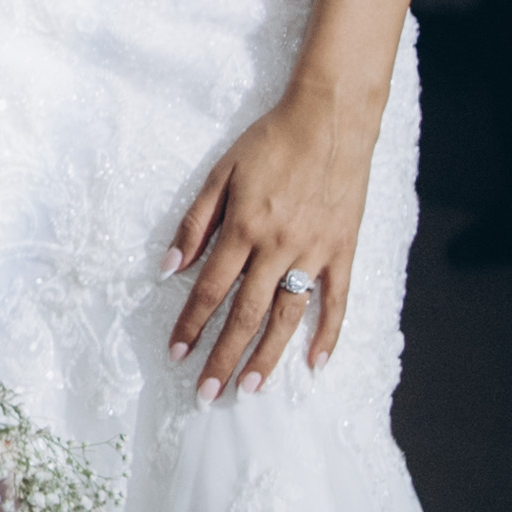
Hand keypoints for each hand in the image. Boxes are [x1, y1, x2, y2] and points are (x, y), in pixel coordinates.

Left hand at [165, 85, 377, 394]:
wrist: (331, 118)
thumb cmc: (272, 141)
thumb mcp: (222, 172)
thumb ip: (195, 222)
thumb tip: (168, 267)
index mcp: (244, 228)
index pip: (210, 289)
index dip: (191, 324)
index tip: (176, 354)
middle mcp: (279, 247)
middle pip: (245, 314)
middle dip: (223, 357)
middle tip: (206, 393)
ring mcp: (315, 252)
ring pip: (287, 317)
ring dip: (267, 356)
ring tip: (250, 388)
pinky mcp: (343, 250)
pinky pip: (336, 300)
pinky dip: (328, 334)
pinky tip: (315, 364)